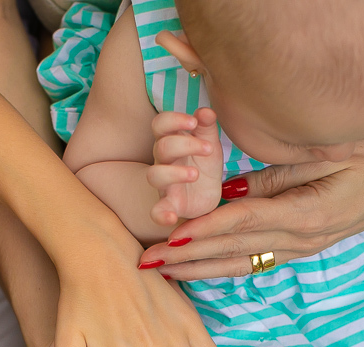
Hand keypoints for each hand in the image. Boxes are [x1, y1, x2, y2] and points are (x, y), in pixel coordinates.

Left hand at [135, 132, 363, 280]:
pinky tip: (195, 268)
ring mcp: (301, 249)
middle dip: (186, 259)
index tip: (171, 236)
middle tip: (145, 262)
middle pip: (232, 253)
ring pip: (239, 265)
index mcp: (307, 213)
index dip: (204, 230)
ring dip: (197, 270)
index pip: (243, 223)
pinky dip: (220, 267)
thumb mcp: (329, 150)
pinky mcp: (300, 249)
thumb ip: (277, 171)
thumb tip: (228, 186)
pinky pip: (253, 263)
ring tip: (159, 272)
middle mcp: (301, 239)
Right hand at [148, 109, 223, 226]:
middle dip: (185, 144)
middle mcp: (163, 162)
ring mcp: (165, 185)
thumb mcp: (208, 142)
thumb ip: (206, 126)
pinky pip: (157, 212)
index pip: (160, 124)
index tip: (194, 122)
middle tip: (209, 150)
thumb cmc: (202, 163)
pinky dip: (160, 215)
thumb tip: (206, 111)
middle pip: (161, 147)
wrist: (206, 195)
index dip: (174, 119)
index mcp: (171, 141)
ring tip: (196, 174)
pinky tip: (171, 218)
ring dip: (175, 173)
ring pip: (155, 175)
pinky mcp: (170, 206)